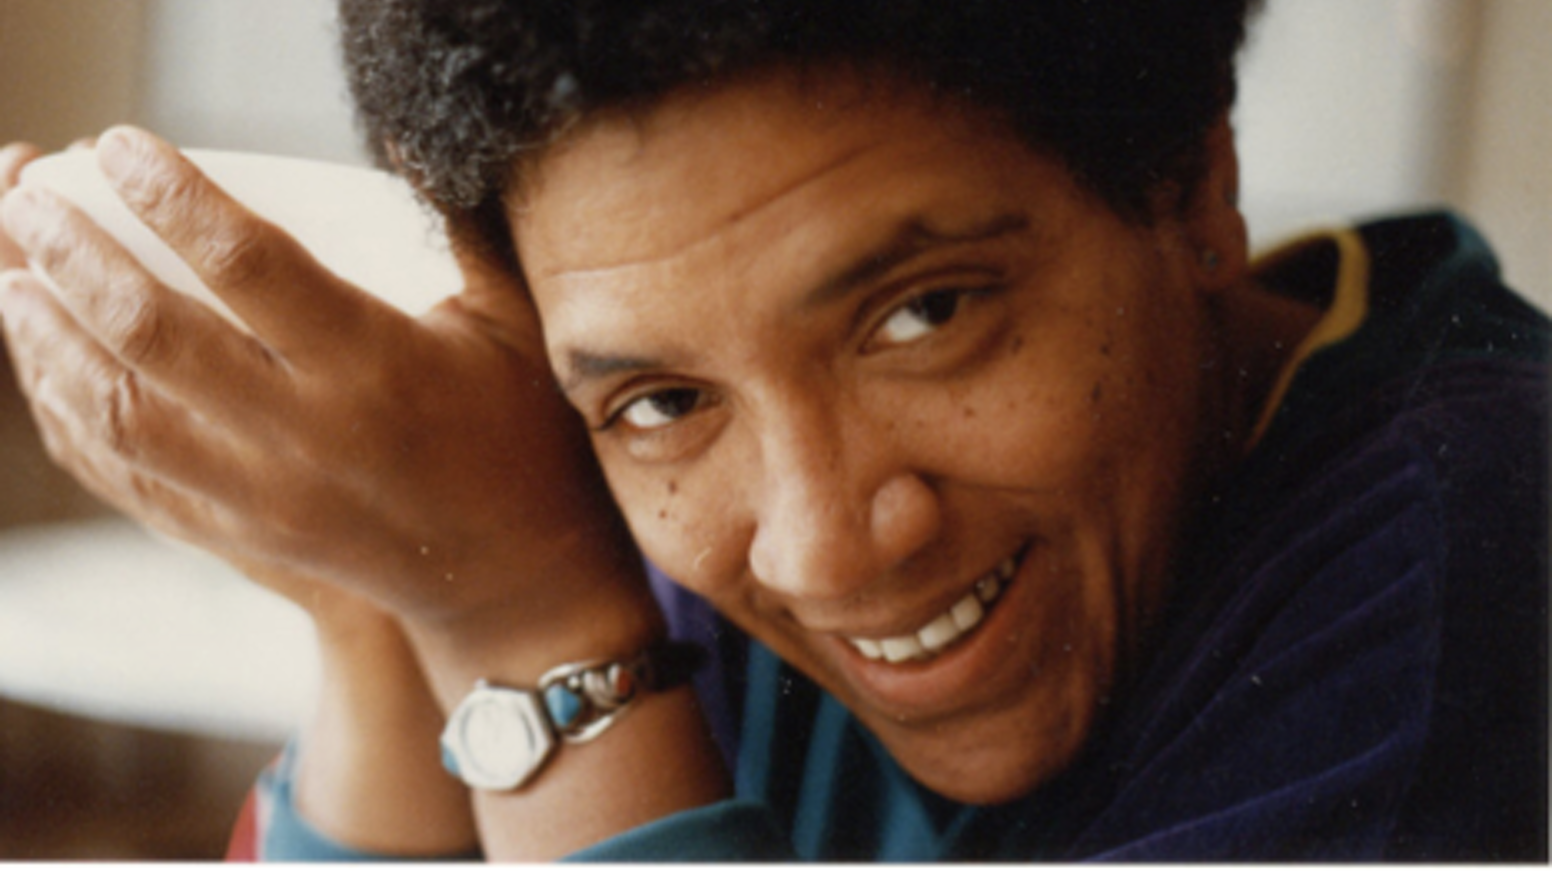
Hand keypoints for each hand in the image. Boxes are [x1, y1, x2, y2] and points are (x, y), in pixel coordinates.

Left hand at [0, 128, 656, 674]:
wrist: (511, 576)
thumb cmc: (521, 437)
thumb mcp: (512, 325)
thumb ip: (459, 226)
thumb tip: (403, 134)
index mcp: (375, 368)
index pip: (247, 265)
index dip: (174, 198)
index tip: (120, 147)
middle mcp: (307, 435)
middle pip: (154, 333)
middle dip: (74, 257)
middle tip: (30, 201)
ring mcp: (263, 496)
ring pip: (117, 410)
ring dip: (47, 338)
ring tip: (10, 276)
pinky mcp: (239, 535)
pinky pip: (127, 473)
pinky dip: (70, 415)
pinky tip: (46, 367)